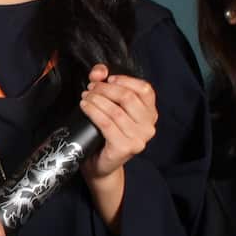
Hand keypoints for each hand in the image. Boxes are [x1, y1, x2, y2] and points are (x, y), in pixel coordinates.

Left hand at [78, 64, 157, 226]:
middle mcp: (149, 127)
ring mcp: (139, 139)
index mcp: (150, 114)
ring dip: (97, 100)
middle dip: (106, 89)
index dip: (125, 80)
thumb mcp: (109, 105)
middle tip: (90, 88)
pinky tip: (84, 107)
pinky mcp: (125, 148)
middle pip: (128, 98)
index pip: (145, 89)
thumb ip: (105, 83)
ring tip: (85, 97)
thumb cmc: (105, 134)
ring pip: (116, 111)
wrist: (100, 165)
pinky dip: (93, 112)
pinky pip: (107, 123)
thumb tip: (99, 71)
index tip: (107, 78)